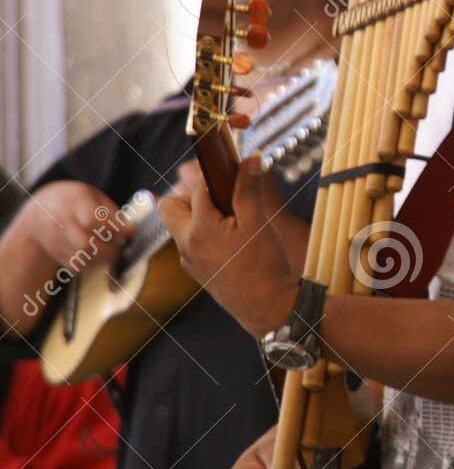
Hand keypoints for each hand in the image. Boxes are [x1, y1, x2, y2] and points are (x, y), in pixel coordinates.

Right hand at [19, 181, 131, 271]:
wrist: (40, 212)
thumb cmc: (74, 201)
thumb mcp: (92, 195)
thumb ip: (110, 211)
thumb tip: (129, 232)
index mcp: (73, 202)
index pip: (92, 220)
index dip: (114, 228)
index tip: (129, 232)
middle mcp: (61, 222)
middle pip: (85, 244)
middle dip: (109, 249)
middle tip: (120, 247)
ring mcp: (56, 241)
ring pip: (82, 259)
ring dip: (103, 259)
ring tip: (112, 252)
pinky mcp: (56, 255)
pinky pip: (77, 266)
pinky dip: (92, 264)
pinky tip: (98, 255)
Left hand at [157, 156, 295, 334]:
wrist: (267, 309)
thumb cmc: (264, 266)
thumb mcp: (258, 222)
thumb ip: (248, 189)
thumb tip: (249, 159)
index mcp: (199, 228)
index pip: (197, 188)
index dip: (216, 177)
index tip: (232, 174)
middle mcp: (186, 244)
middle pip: (170, 206)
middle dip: (191, 197)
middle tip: (221, 201)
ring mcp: (189, 260)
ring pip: (180, 226)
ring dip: (199, 216)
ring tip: (230, 221)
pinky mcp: (197, 271)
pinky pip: (191, 244)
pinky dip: (205, 236)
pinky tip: (232, 242)